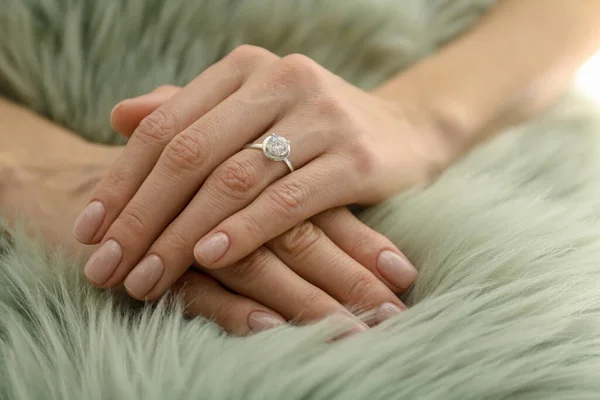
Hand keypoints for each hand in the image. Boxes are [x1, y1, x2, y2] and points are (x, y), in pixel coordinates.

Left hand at [72, 46, 433, 301]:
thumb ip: (189, 111)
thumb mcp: (251, 112)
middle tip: (108, 267)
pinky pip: (287, 199)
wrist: (403, 132)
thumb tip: (119, 116)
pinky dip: (244, 229)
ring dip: (182, 234)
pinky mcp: (356, 157)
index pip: (165, 126)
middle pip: (190, 154)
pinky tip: (210, 257)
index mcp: (245, 68)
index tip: (90, 231)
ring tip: (148, 276)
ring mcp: (322, 116)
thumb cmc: (314, 129)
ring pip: (233, 178)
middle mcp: (281, 80)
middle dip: (141, 217)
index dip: (121, 181)